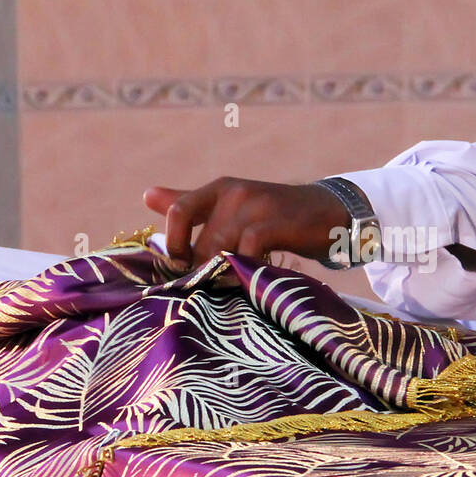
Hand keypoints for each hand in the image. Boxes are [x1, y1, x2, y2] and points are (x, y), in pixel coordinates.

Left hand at [144, 178, 349, 271]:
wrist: (328, 212)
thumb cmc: (276, 217)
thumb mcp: (232, 207)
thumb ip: (192, 204)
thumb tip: (147, 195)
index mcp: (219, 189)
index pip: (178, 210)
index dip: (175, 244)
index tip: (186, 267)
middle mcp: (233, 193)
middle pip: (202, 243)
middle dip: (207, 271)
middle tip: (221, 287)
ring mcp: (255, 206)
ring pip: (221, 250)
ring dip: (227, 276)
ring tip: (239, 287)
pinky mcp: (275, 222)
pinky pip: (247, 252)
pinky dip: (248, 271)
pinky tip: (257, 280)